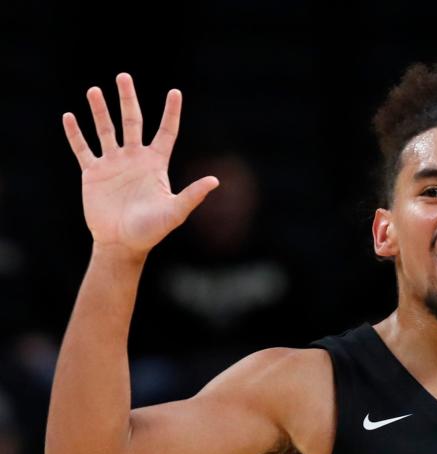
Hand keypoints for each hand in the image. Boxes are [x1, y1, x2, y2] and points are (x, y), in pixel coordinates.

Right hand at [62, 72, 219, 255]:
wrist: (122, 244)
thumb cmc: (152, 230)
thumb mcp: (175, 212)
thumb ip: (192, 195)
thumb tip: (216, 181)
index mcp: (155, 164)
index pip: (166, 132)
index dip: (171, 113)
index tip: (175, 92)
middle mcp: (134, 159)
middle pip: (132, 122)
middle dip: (128, 99)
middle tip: (123, 76)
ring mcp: (113, 164)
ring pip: (105, 130)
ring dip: (99, 111)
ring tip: (94, 91)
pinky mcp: (93, 173)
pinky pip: (83, 149)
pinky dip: (76, 134)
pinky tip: (69, 117)